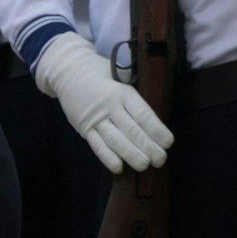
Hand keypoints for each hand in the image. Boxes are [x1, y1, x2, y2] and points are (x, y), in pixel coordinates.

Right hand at [31, 33, 172, 173]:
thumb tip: (155, 119)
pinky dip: (107, 157)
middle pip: (131, 130)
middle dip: (148, 147)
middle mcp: (110, 106)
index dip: (156, 130)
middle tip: (160, 160)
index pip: (143, 114)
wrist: (67, 70)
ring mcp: (95, 118)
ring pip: (115, 140)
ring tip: (144, 166)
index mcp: (123, 92)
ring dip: (131, 154)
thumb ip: (134, 96)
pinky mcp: (83, 127)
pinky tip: (118, 167)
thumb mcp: (120, 77)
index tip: (168, 142)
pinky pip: (96, 144)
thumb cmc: (100, 73)